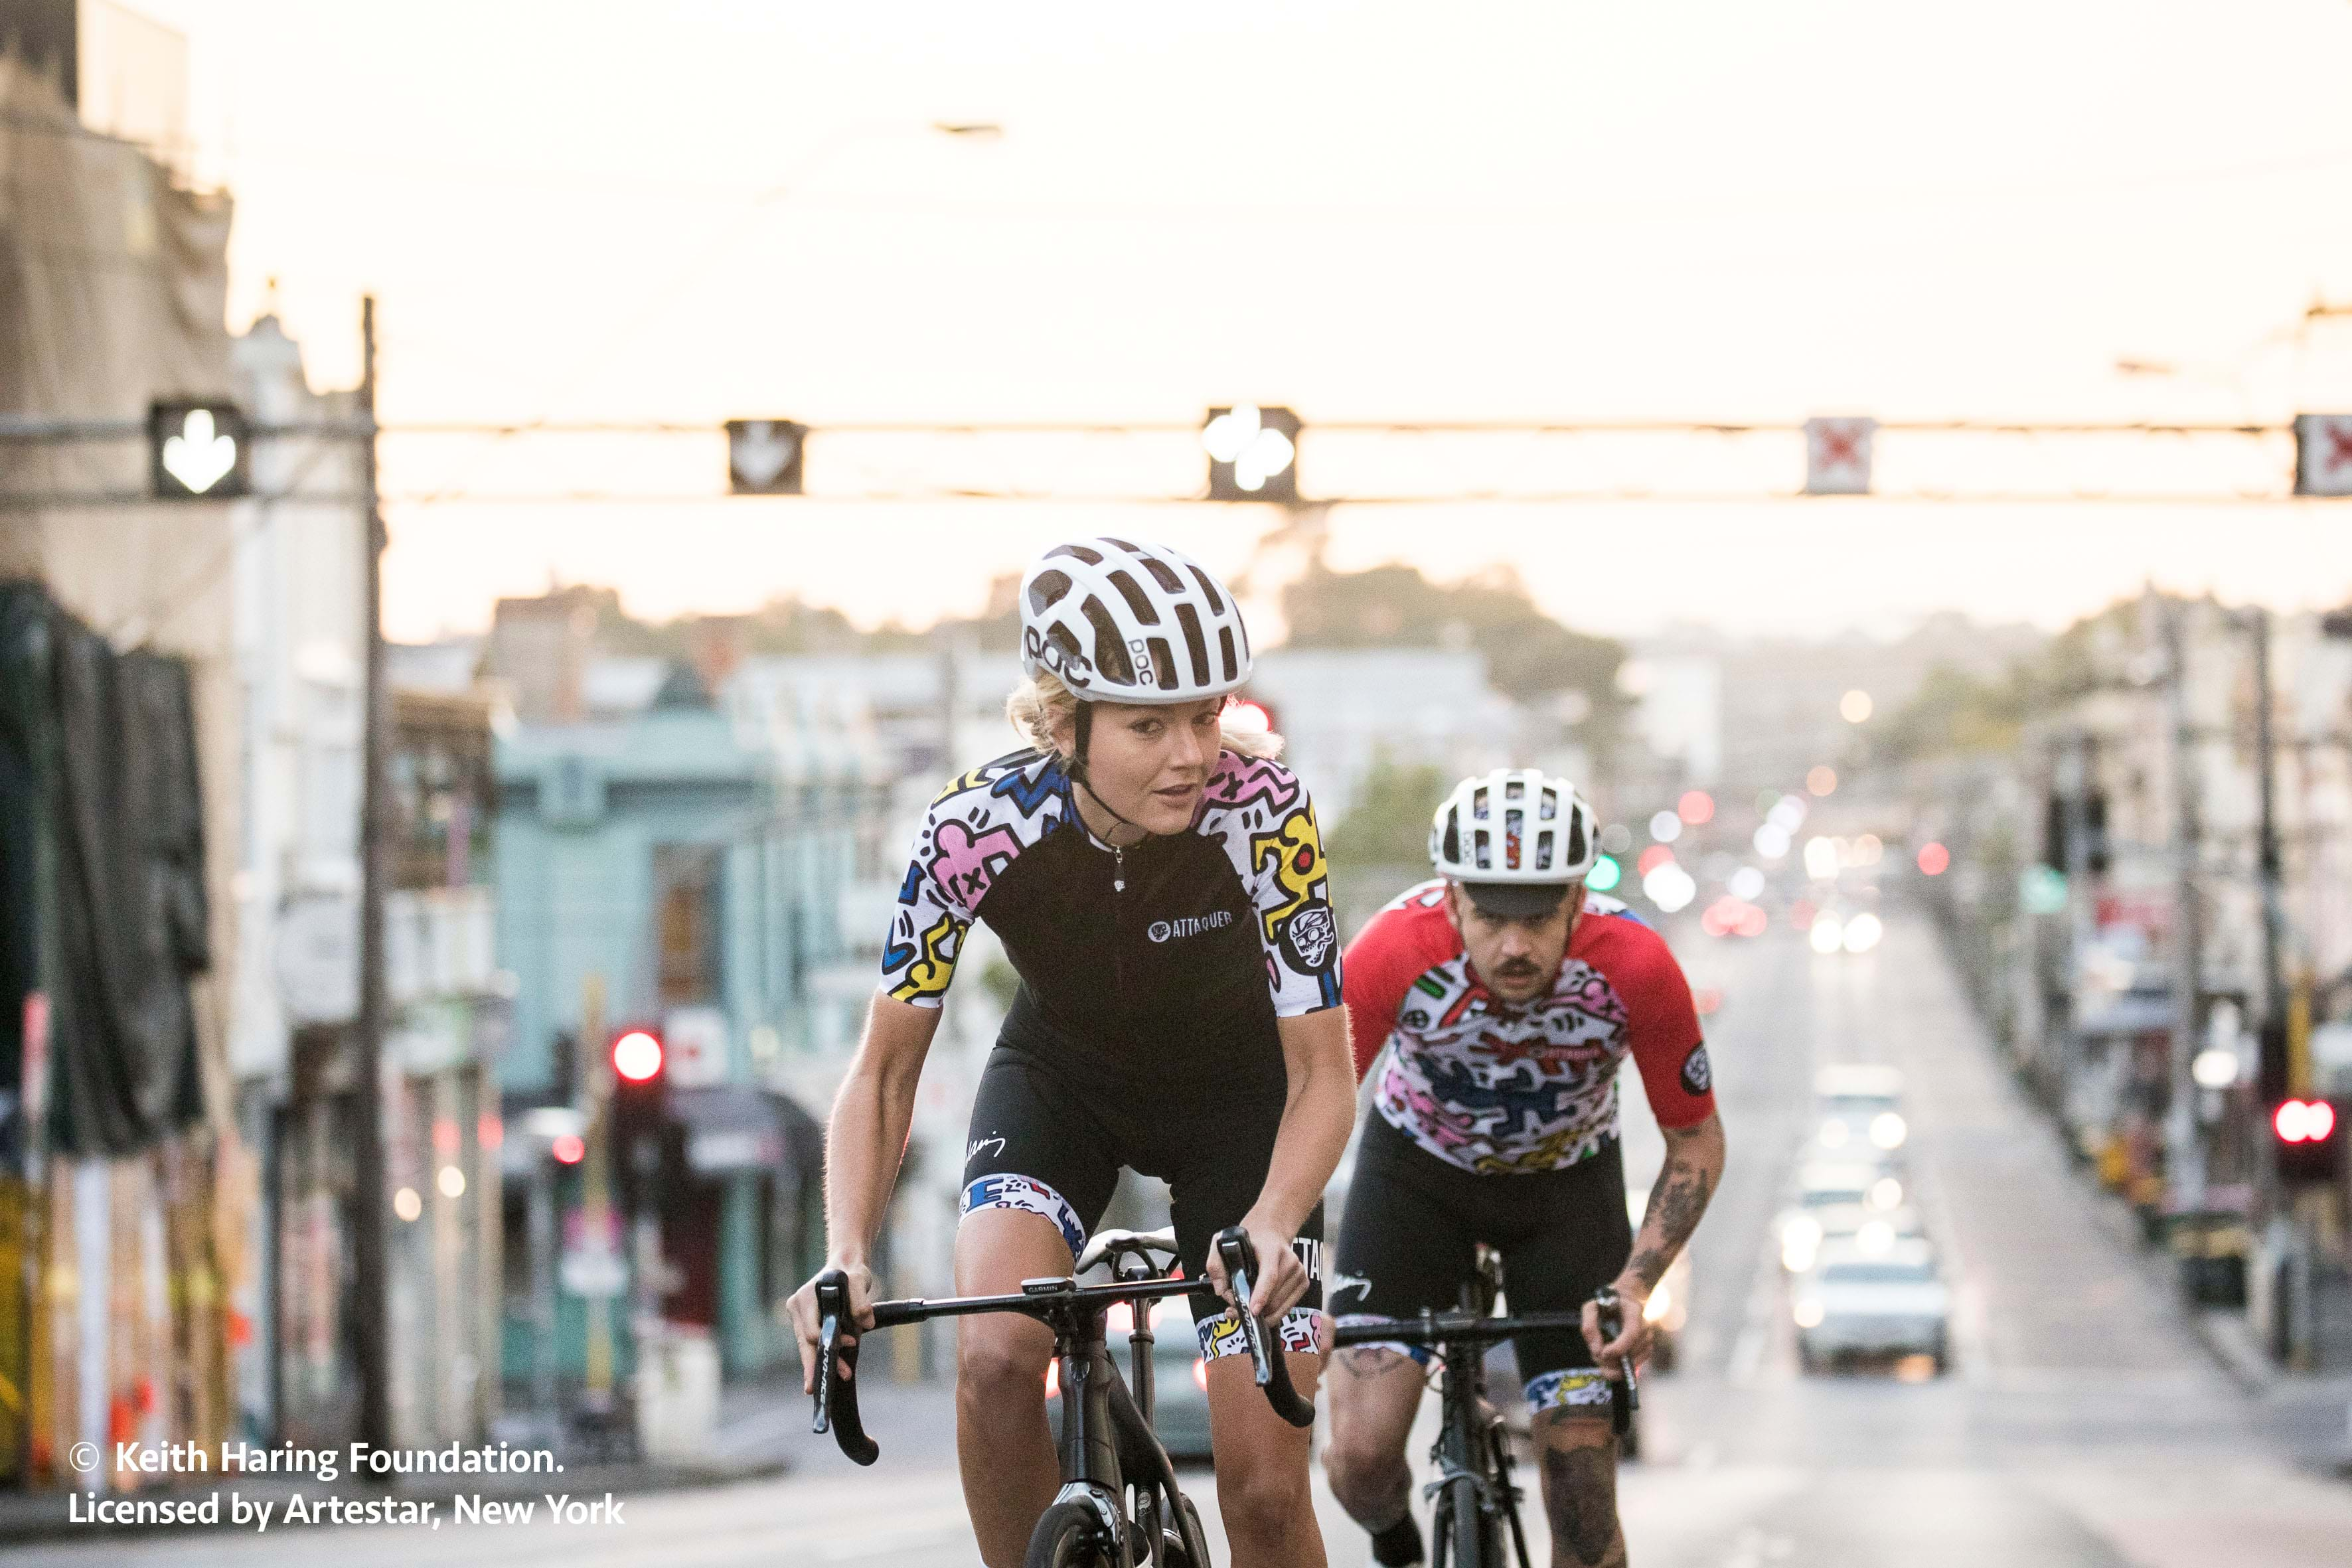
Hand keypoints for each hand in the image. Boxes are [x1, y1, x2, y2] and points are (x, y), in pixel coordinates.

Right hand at [785, 1259, 877, 1395]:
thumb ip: (861, 1300)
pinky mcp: (805, 1322)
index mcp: (806, 1297)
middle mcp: (797, 1307)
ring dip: (819, 1363)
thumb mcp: (859, 1281)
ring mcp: (799, 1316)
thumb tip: (867, 1323)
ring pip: (806, 1346)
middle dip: (814, 1365)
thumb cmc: (851, 1273)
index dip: (831, 1341)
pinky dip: (819, 1356)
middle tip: (816, 1389)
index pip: (812, 1331)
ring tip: (835, 1378)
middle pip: (804, 1343)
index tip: (852, 1343)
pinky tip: (824, 1371)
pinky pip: (810, 1344)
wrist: (845, 1267)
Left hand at [1204, 1214, 1307, 1321]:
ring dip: (1262, 1313)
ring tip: (1246, 1305)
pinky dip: (1273, 1313)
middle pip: (1274, 1297)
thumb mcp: (1224, 1243)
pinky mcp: (1304, 1282)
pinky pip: (1287, 1308)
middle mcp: (1289, 1260)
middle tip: (1234, 1308)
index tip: (1253, 1310)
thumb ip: (1215, 1265)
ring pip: (1280, 1307)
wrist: (1271, 1232)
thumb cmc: (1247, 1241)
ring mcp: (1299, 1272)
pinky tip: (1261, 1305)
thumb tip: (1222, 1290)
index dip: (1261, 1294)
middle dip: (1253, 1309)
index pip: (1270, 1275)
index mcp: (1271, 1249)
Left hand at [1581, 1280, 1652, 1379]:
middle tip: (1595, 1356)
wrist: (1619, 1304)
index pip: (1632, 1333)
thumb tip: (1597, 1351)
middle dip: (1611, 1359)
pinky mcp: (1647, 1350)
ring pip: (1633, 1362)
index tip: (1603, 1353)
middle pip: (1631, 1351)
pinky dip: (1619, 1368)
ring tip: (1601, 1355)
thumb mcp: (1591, 1309)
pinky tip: (1609, 1359)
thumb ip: (1589, 1327)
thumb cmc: (1604, 1306)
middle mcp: (1645, 1326)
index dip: (1619, 1347)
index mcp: (1634, 1311)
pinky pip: (1634, 1367)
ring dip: (1614, 1365)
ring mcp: (1648, 1339)